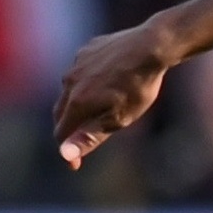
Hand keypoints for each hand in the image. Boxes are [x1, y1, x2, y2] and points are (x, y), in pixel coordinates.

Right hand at [53, 19, 181, 166]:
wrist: (151, 46)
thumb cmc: (138, 86)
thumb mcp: (119, 119)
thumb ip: (89, 136)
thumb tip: (64, 154)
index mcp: (76, 102)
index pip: (61, 132)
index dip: (67, 152)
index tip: (75, 166)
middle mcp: (69, 82)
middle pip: (61, 112)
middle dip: (67, 130)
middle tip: (79, 142)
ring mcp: (76, 64)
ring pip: (69, 90)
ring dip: (75, 105)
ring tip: (90, 114)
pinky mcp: (86, 50)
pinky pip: (80, 71)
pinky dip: (85, 83)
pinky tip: (100, 85)